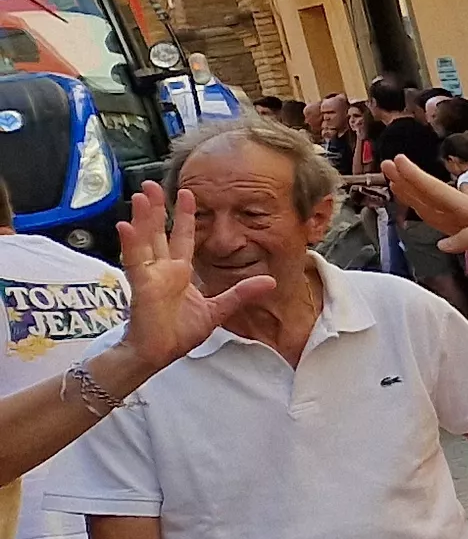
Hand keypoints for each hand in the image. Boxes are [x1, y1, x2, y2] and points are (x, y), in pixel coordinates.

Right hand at [110, 183, 276, 372]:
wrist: (159, 354)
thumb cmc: (179, 332)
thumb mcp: (217, 309)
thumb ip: (241, 293)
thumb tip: (270, 281)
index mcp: (179, 272)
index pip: (184, 237)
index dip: (186, 216)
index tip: (188, 193)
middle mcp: (162, 269)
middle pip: (159, 231)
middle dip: (157, 208)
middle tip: (152, 184)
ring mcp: (150, 275)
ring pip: (145, 240)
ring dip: (142, 218)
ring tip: (140, 196)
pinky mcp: (141, 286)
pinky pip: (135, 262)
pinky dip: (130, 244)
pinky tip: (125, 226)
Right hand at [386, 159, 467, 271]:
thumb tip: (443, 243)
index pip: (437, 191)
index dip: (415, 178)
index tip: (396, 161)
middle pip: (432, 197)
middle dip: (409, 182)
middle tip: (386, 165)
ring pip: (438, 210)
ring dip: (416, 198)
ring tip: (397, 185)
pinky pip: (450, 227)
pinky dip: (434, 222)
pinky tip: (427, 222)